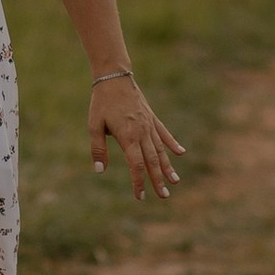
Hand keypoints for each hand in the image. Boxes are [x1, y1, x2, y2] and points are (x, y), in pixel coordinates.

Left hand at [89, 75, 183, 202]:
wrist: (114, 78)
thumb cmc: (101, 103)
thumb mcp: (94, 126)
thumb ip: (98, 149)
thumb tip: (99, 171)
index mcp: (128, 136)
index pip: (136, 165)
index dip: (139, 182)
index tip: (140, 196)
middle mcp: (142, 132)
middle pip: (152, 161)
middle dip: (158, 180)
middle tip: (164, 196)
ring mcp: (149, 125)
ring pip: (161, 150)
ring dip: (167, 166)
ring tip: (175, 181)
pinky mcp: (152, 117)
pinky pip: (164, 133)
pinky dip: (172, 144)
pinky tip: (180, 153)